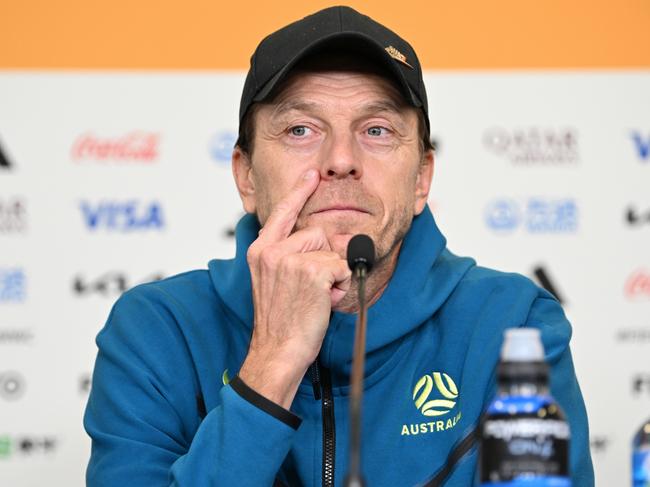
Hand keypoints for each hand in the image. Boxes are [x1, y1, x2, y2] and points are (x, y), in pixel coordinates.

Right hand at [238, 169, 351, 407]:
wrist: (277, 351)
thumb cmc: (280, 320)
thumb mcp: (275, 281)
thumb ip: (289, 256)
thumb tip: (323, 239)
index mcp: (260, 250)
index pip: (282, 212)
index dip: (299, 191)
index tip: (311, 173)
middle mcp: (271, 250)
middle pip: (317, 233)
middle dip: (325, 258)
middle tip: (312, 288)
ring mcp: (290, 259)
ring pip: (331, 250)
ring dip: (333, 273)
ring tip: (316, 296)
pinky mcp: (311, 271)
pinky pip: (341, 266)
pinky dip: (340, 285)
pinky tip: (323, 302)